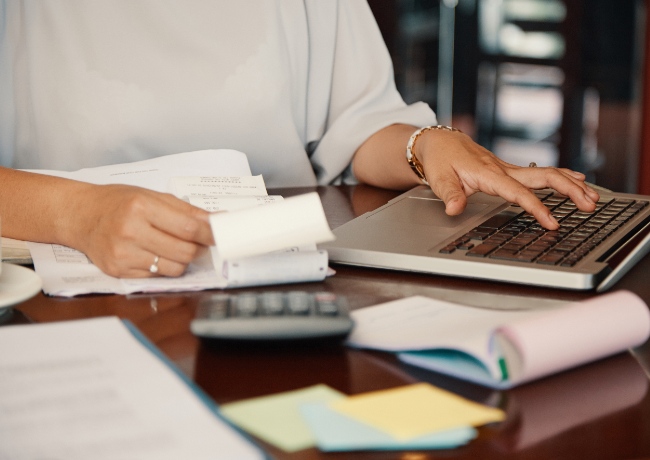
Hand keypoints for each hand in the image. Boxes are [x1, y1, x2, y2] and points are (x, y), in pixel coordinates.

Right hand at [67, 184, 213, 277]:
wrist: (80, 215)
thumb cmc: (118, 202)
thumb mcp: (152, 196)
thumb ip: (187, 211)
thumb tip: (217, 221)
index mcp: (141, 207)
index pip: (188, 228)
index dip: (209, 234)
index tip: (220, 235)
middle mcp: (130, 231)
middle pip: (184, 252)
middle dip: (198, 248)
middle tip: (196, 242)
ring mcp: (123, 254)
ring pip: (174, 268)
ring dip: (182, 260)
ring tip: (173, 246)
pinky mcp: (118, 271)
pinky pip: (156, 276)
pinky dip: (163, 267)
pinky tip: (154, 253)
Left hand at [417, 129, 600, 229]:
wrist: (440, 141)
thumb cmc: (440, 160)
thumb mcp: (438, 179)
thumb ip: (449, 195)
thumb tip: (453, 210)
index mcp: (489, 174)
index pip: (518, 193)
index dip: (536, 208)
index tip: (551, 223)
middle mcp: (504, 169)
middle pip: (544, 176)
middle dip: (569, 190)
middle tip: (589, 206)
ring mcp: (509, 168)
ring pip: (547, 173)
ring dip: (571, 184)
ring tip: (593, 198)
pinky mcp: (509, 170)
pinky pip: (540, 173)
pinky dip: (562, 177)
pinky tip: (578, 182)